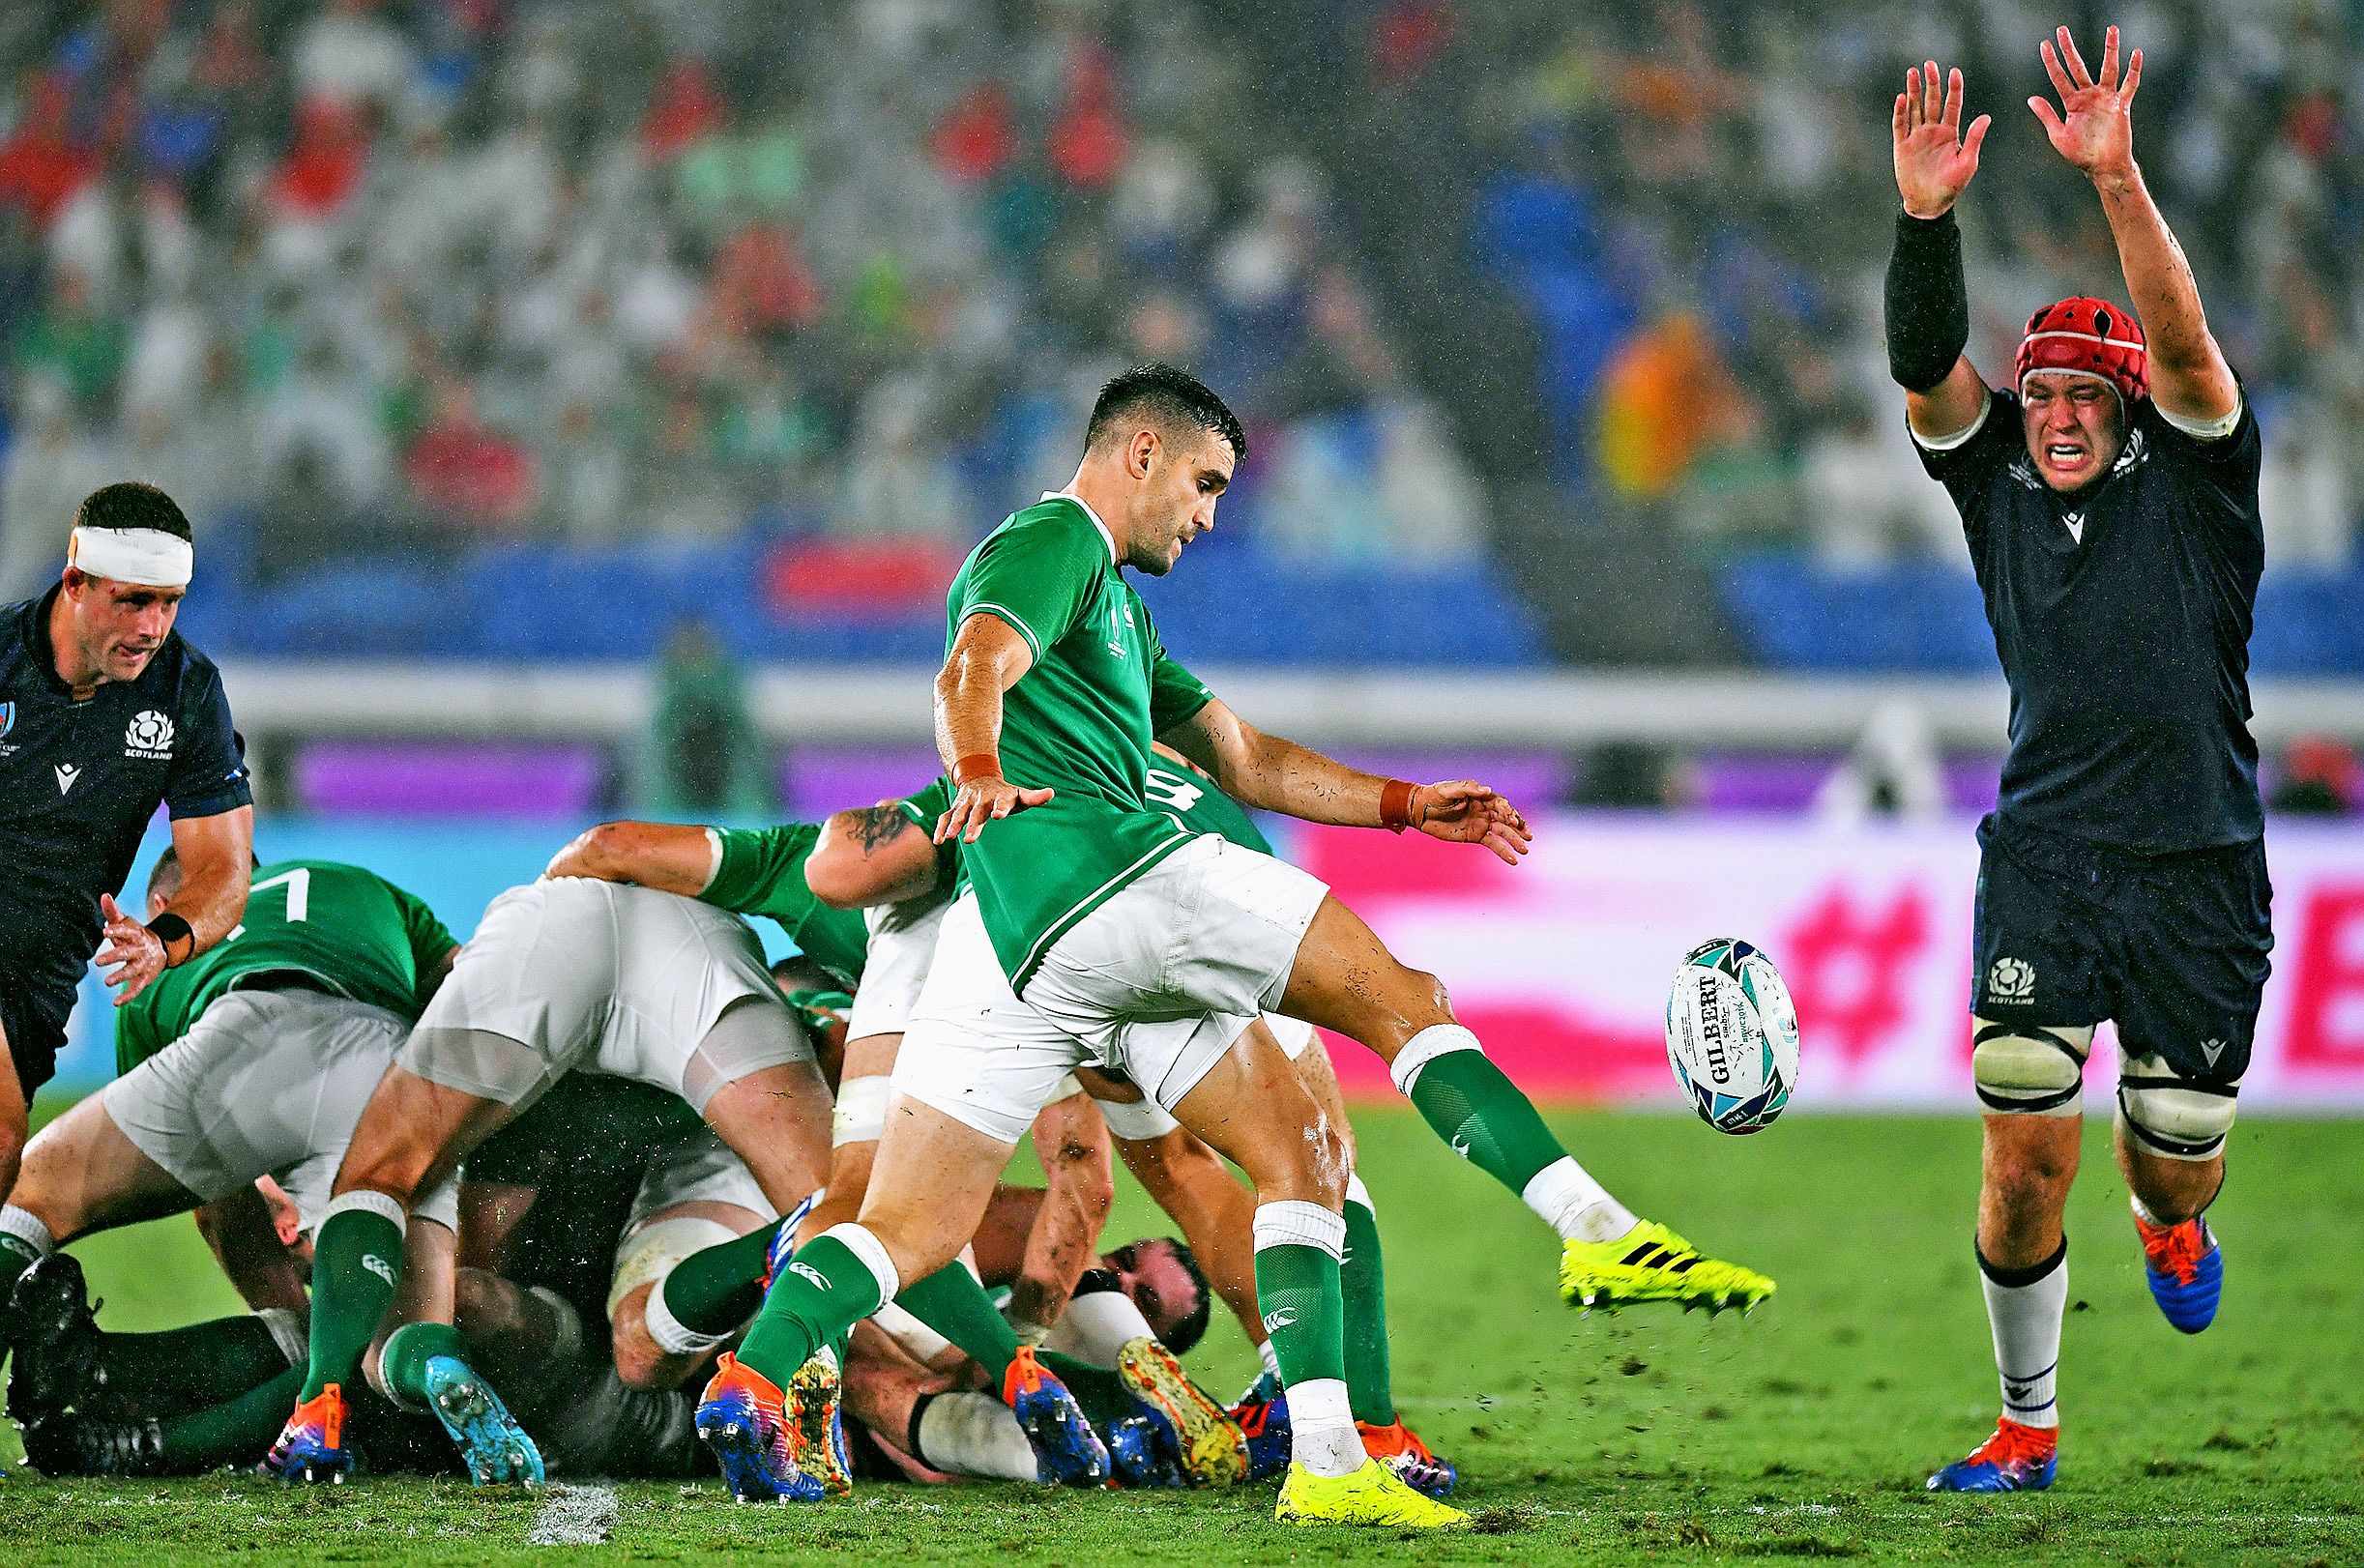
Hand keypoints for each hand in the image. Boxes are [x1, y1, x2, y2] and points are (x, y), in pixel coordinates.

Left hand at [95, 893, 168, 1003]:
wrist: (163, 949)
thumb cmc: (137, 935)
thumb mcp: (127, 923)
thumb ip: (114, 912)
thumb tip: (103, 895)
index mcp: (137, 935)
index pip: (127, 931)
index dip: (117, 931)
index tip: (105, 932)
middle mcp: (141, 950)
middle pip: (127, 953)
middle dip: (113, 957)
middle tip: (97, 961)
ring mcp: (143, 965)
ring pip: (132, 971)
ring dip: (120, 976)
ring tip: (106, 982)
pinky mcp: (145, 978)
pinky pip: (136, 989)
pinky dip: (128, 996)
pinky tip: (115, 1002)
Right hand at [934, 777, 1054, 844]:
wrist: (980, 775)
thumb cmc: (1005, 792)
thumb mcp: (1020, 794)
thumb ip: (1034, 797)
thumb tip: (1051, 793)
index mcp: (999, 797)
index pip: (1001, 803)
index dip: (1000, 808)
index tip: (998, 815)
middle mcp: (981, 800)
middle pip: (977, 813)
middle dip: (972, 825)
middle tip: (969, 840)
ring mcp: (966, 803)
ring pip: (958, 814)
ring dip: (953, 826)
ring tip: (950, 838)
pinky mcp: (955, 808)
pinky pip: (945, 817)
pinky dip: (941, 827)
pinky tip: (938, 841)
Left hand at [1409, 780, 1531, 864]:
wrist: (1421, 811)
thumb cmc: (1435, 795)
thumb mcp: (1450, 789)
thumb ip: (1468, 788)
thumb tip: (1488, 790)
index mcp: (1482, 797)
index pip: (1501, 805)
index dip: (1509, 812)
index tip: (1513, 821)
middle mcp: (1485, 810)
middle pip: (1507, 819)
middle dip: (1519, 827)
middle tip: (1528, 836)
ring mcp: (1482, 824)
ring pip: (1503, 833)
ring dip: (1515, 841)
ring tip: (1525, 850)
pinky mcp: (1476, 836)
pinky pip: (1493, 844)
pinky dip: (1503, 852)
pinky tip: (1513, 860)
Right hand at [1893, 60, 1990, 218]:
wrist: (1929, 204)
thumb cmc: (1952, 186)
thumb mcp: (1967, 163)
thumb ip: (1974, 139)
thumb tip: (1986, 117)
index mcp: (1951, 132)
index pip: (1953, 105)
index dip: (1954, 88)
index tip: (1955, 72)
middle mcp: (1933, 131)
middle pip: (1932, 101)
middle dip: (1931, 82)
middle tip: (1929, 64)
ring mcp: (1917, 137)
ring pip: (1915, 108)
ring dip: (1913, 91)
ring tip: (1912, 72)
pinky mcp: (1902, 147)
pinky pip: (1900, 126)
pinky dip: (1900, 112)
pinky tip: (1901, 98)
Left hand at [2031, 24, 2139, 180]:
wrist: (2102, 167)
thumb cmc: (2080, 154)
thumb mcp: (2058, 135)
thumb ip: (2047, 115)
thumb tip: (2031, 98)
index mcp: (2071, 103)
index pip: (2059, 77)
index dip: (2051, 62)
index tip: (2044, 44)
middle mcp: (2088, 96)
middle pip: (2078, 67)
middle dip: (2070, 49)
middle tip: (2062, 29)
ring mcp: (2106, 99)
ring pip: (2108, 69)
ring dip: (2110, 50)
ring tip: (2111, 29)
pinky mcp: (2121, 105)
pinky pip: (2130, 85)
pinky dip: (2134, 70)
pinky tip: (2136, 54)